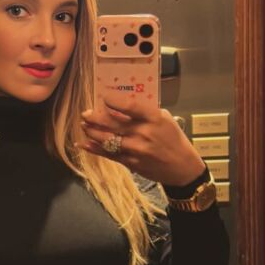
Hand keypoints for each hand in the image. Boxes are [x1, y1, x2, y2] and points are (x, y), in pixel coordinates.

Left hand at [73, 93, 204, 185]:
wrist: (182, 168)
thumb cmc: (174, 139)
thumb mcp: (165, 119)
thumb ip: (145, 112)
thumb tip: (123, 105)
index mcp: (153, 118)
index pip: (129, 106)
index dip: (113, 100)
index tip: (103, 97)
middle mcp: (143, 133)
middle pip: (112, 124)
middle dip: (94, 118)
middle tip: (85, 114)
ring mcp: (135, 150)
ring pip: (107, 140)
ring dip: (92, 132)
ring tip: (84, 126)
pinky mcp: (131, 163)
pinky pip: (108, 155)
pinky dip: (94, 149)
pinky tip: (83, 144)